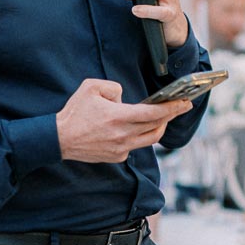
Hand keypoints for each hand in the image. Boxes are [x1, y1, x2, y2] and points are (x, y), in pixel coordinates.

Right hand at [56, 78, 191, 162]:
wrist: (60, 139)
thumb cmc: (74, 112)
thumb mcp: (91, 87)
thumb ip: (113, 88)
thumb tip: (124, 98)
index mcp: (119, 117)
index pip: (153, 113)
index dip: (172, 108)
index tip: (184, 102)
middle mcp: (123, 135)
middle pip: (157, 127)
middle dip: (172, 116)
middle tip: (182, 107)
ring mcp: (121, 148)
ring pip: (150, 139)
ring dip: (160, 127)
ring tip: (164, 117)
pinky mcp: (117, 156)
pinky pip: (135, 145)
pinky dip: (140, 136)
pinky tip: (137, 128)